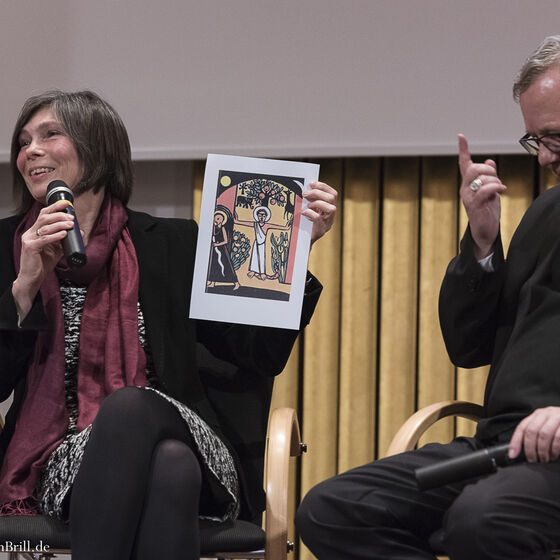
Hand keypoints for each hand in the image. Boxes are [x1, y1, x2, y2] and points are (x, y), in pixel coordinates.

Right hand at [12, 201, 73, 318]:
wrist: (32, 278)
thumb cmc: (42, 264)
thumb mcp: (56, 250)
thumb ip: (64, 240)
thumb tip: (79, 231)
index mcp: (35, 231)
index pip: (43, 214)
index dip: (54, 208)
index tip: (66, 204)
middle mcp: (30, 233)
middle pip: (44, 218)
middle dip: (59, 215)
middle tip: (71, 218)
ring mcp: (29, 239)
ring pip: (45, 227)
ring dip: (60, 224)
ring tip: (70, 225)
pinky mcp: (30, 247)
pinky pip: (44, 239)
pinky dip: (55, 236)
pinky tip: (64, 234)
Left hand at [302, 181, 336, 245]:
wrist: (303, 241)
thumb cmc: (306, 223)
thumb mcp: (311, 210)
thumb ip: (311, 200)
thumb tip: (306, 188)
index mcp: (329, 208)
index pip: (333, 193)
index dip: (323, 186)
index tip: (312, 183)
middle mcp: (331, 215)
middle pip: (332, 198)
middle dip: (318, 193)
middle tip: (305, 193)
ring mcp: (328, 223)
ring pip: (331, 208)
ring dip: (318, 203)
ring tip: (307, 205)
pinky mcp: (321, 230)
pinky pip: (318, 218)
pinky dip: (310, 213)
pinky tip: (303, 213)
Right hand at [458, 134, 506, 258]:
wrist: (484, 231)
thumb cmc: (487, 210)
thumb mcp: (490, 190)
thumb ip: (489, 176)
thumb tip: (489, 161)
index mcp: (467, 183)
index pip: (464, 163)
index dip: (463, 149)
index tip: (461, 136)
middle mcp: (464, 188)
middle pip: (474, 168)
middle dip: (489, 170)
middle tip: (497, 179)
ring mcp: (467, 197)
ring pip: (482, 178)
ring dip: (496, 181)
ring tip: (499, 189)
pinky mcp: (474, 205)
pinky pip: (486, 189)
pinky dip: (496, 188)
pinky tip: (501, 192)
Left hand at [508, 407, 559, 461]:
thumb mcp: (546, 426)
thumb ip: (536, 434)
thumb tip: (520, 450)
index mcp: (537, 415)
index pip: (522, 427)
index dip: (515, 442)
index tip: (512, 454)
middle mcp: (546, 414)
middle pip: (531, 431)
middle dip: (530, 448)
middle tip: (532, 460)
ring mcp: (557, 417)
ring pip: (544, 435)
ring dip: (542, 450)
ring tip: (543, 459)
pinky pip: (558, 438)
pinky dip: (554, 449)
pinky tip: (553, 455)